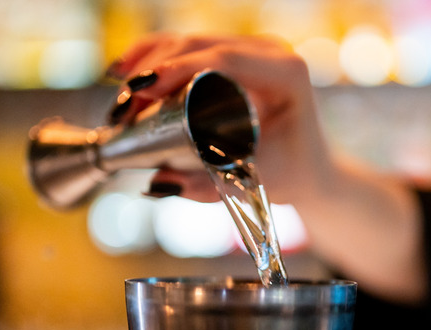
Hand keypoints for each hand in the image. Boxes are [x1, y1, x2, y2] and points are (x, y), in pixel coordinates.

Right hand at [107, 34, 426, 303]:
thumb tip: (157, 183)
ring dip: (149, 62)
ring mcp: (254, 51)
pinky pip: (192, 48)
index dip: (177, 68)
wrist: (311, 169)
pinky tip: (127, 70)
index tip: (141, 89)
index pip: (225, 58)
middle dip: (154, 68)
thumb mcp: (254, 183)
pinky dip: (158, 57)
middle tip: (122, 106)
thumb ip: (208, 186)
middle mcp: (271, 53)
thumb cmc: (292, 175)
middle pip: (200, 44)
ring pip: (190, 41)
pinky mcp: (237, 57)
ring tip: (120, 98)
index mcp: (286, 74)